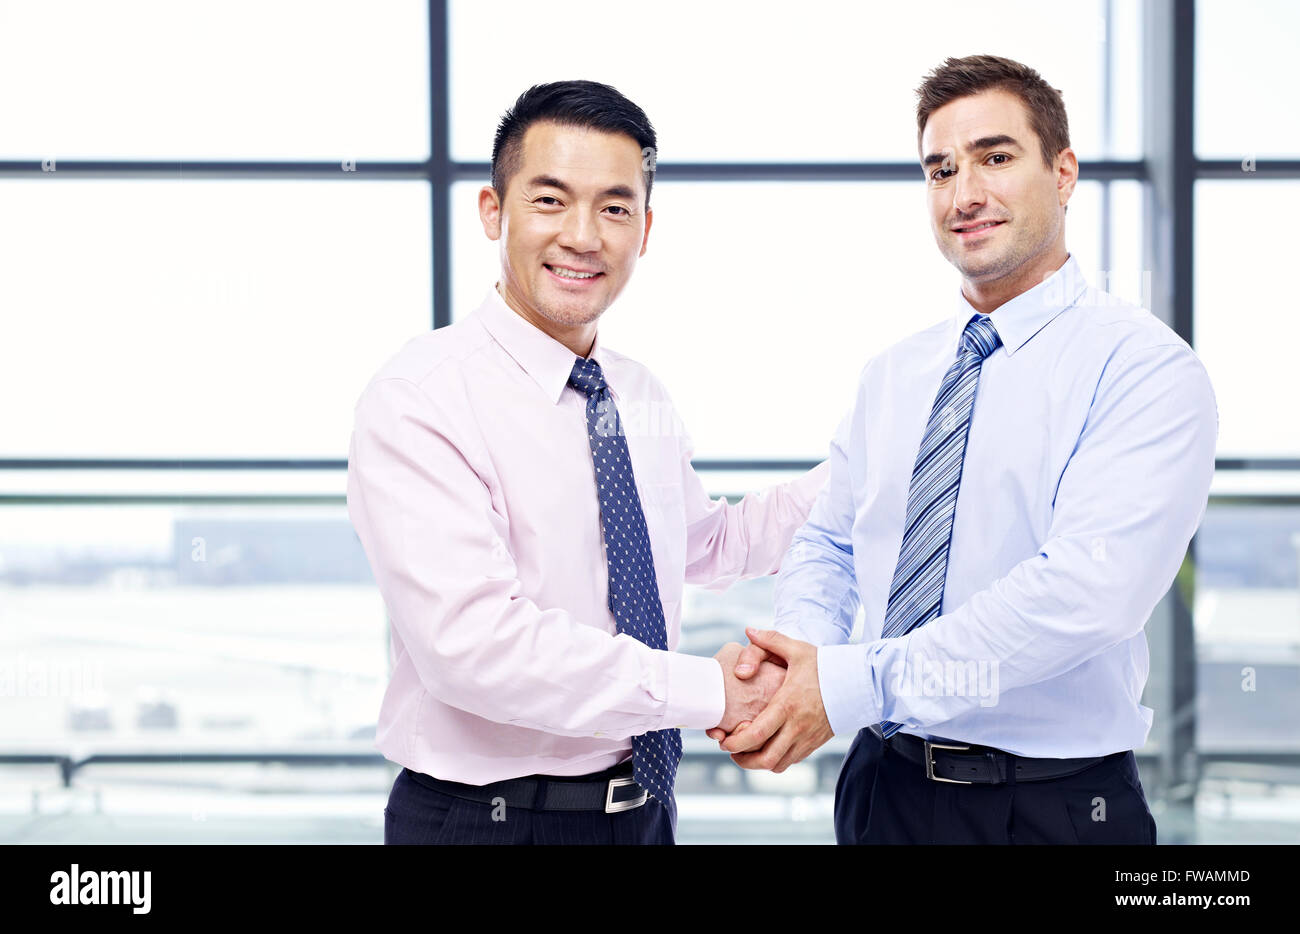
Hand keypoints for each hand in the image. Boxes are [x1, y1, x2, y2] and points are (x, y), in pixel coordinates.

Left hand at [720, 628, 832, 771]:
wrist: (858, 682)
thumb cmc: (827, 665)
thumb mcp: (798, 649)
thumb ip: (771, 639)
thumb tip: (749, 630)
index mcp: (786, 705)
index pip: (756, 735)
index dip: (735, 743)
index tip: (724, 740)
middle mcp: (796, 727)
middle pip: (764, 759)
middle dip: (743, 760)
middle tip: (731, 750)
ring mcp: (807, 738)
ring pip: (777, 764)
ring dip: (758, 763)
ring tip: (746, 751)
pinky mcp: (815, 743)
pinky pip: (791, 761)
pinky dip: (775, 760)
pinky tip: (767, 747)